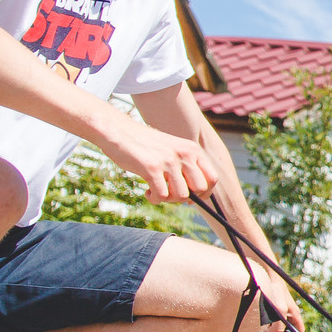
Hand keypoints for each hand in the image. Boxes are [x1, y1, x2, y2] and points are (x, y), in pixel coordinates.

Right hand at [98, 120, 217, 203]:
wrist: (118, 131)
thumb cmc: (145, 145)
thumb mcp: (172, 150)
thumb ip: (185, 166)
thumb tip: (194, 197)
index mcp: (192, 149)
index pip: (212, 178)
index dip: (204, 193)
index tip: (191, 198)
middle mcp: (184, 154)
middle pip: (200, 189)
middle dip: (186, 198)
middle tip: (170, 194)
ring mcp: (169, 160)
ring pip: (181, 195)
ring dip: (168, 199)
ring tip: (156, 191)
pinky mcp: (152, 167)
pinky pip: (162, 196)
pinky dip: (155, 199)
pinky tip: (148, 191)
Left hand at [251, 269, 304, 331]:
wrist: (266, 276)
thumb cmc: (275, 292)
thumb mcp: (279, 311)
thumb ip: (277, 327)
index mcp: (295, 314)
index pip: (300, 331)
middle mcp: (289, 312)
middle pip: (288, 329)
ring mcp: (281, 309)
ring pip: (277, 324)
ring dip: (271, 329)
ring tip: (265, 328)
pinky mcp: (271, 306)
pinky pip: (270, 319)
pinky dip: (266, 322)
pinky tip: (260, 320)